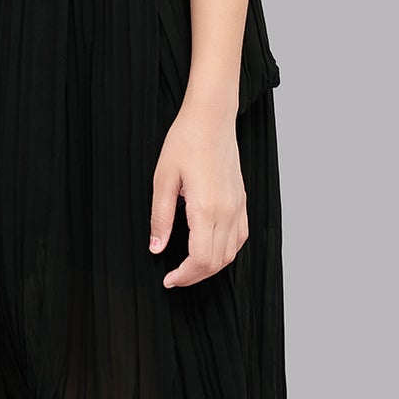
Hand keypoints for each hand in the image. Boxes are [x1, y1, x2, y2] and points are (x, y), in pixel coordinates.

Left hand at [148, 101, 247, 287]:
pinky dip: (226, 252)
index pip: (201, 259)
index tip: (168, 279)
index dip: (184, 276)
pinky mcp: (242, 200)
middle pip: (217, 262)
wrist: (211, 118)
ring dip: (211, 267)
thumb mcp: (163, 179)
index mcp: (206, 208)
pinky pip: (240, 237)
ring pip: (231, 253)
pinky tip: (211, 250)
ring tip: (189, 268)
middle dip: (195, 277)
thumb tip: (156, 247)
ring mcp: (238, 206)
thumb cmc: (186, 142)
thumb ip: (160, 218)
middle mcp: (227, 211)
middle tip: (174, 278)